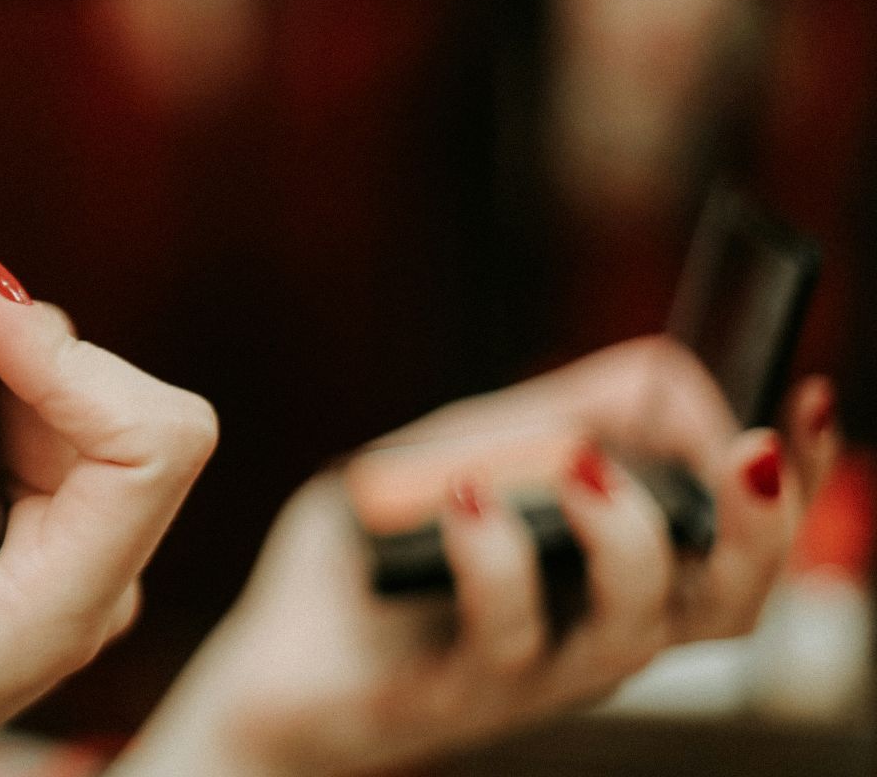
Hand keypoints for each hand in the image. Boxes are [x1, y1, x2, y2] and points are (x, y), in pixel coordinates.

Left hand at [112, 336, 837, 776]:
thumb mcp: (462, 456)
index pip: (744, 544)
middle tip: (750, 452)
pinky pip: (504, 638)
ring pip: (634, 632)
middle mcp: (595, 633)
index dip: (794, 478)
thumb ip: (547, 416)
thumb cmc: (374, 558)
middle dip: (763, 526)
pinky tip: (463, 498)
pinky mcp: (457, 695)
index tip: (802, 398)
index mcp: (614, 581)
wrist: (268, 664)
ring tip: (580, 465)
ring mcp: (532, 673)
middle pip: (731, 604)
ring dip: (627, 538)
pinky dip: (495, 557)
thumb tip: (662, 376)